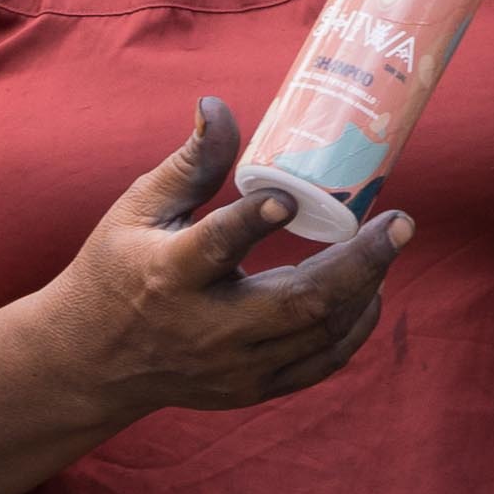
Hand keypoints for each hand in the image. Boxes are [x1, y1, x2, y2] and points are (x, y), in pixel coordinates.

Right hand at [42, 97, 403, 417]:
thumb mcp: (138, 210)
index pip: (215, 249)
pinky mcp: (250, 389)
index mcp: (167, 276)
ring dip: (363, 289)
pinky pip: (318, 365)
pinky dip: (352, 330)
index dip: (251, 223)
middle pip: (295, 304)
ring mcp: (232, 368)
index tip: (288, 198)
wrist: (93, 362)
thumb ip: (189, 163)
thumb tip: (218, 103)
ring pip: (316, 335)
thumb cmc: (118, 268)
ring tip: (389, 243)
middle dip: (358, 263)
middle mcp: (204, 329)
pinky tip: (370, 292)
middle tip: (401, 222)